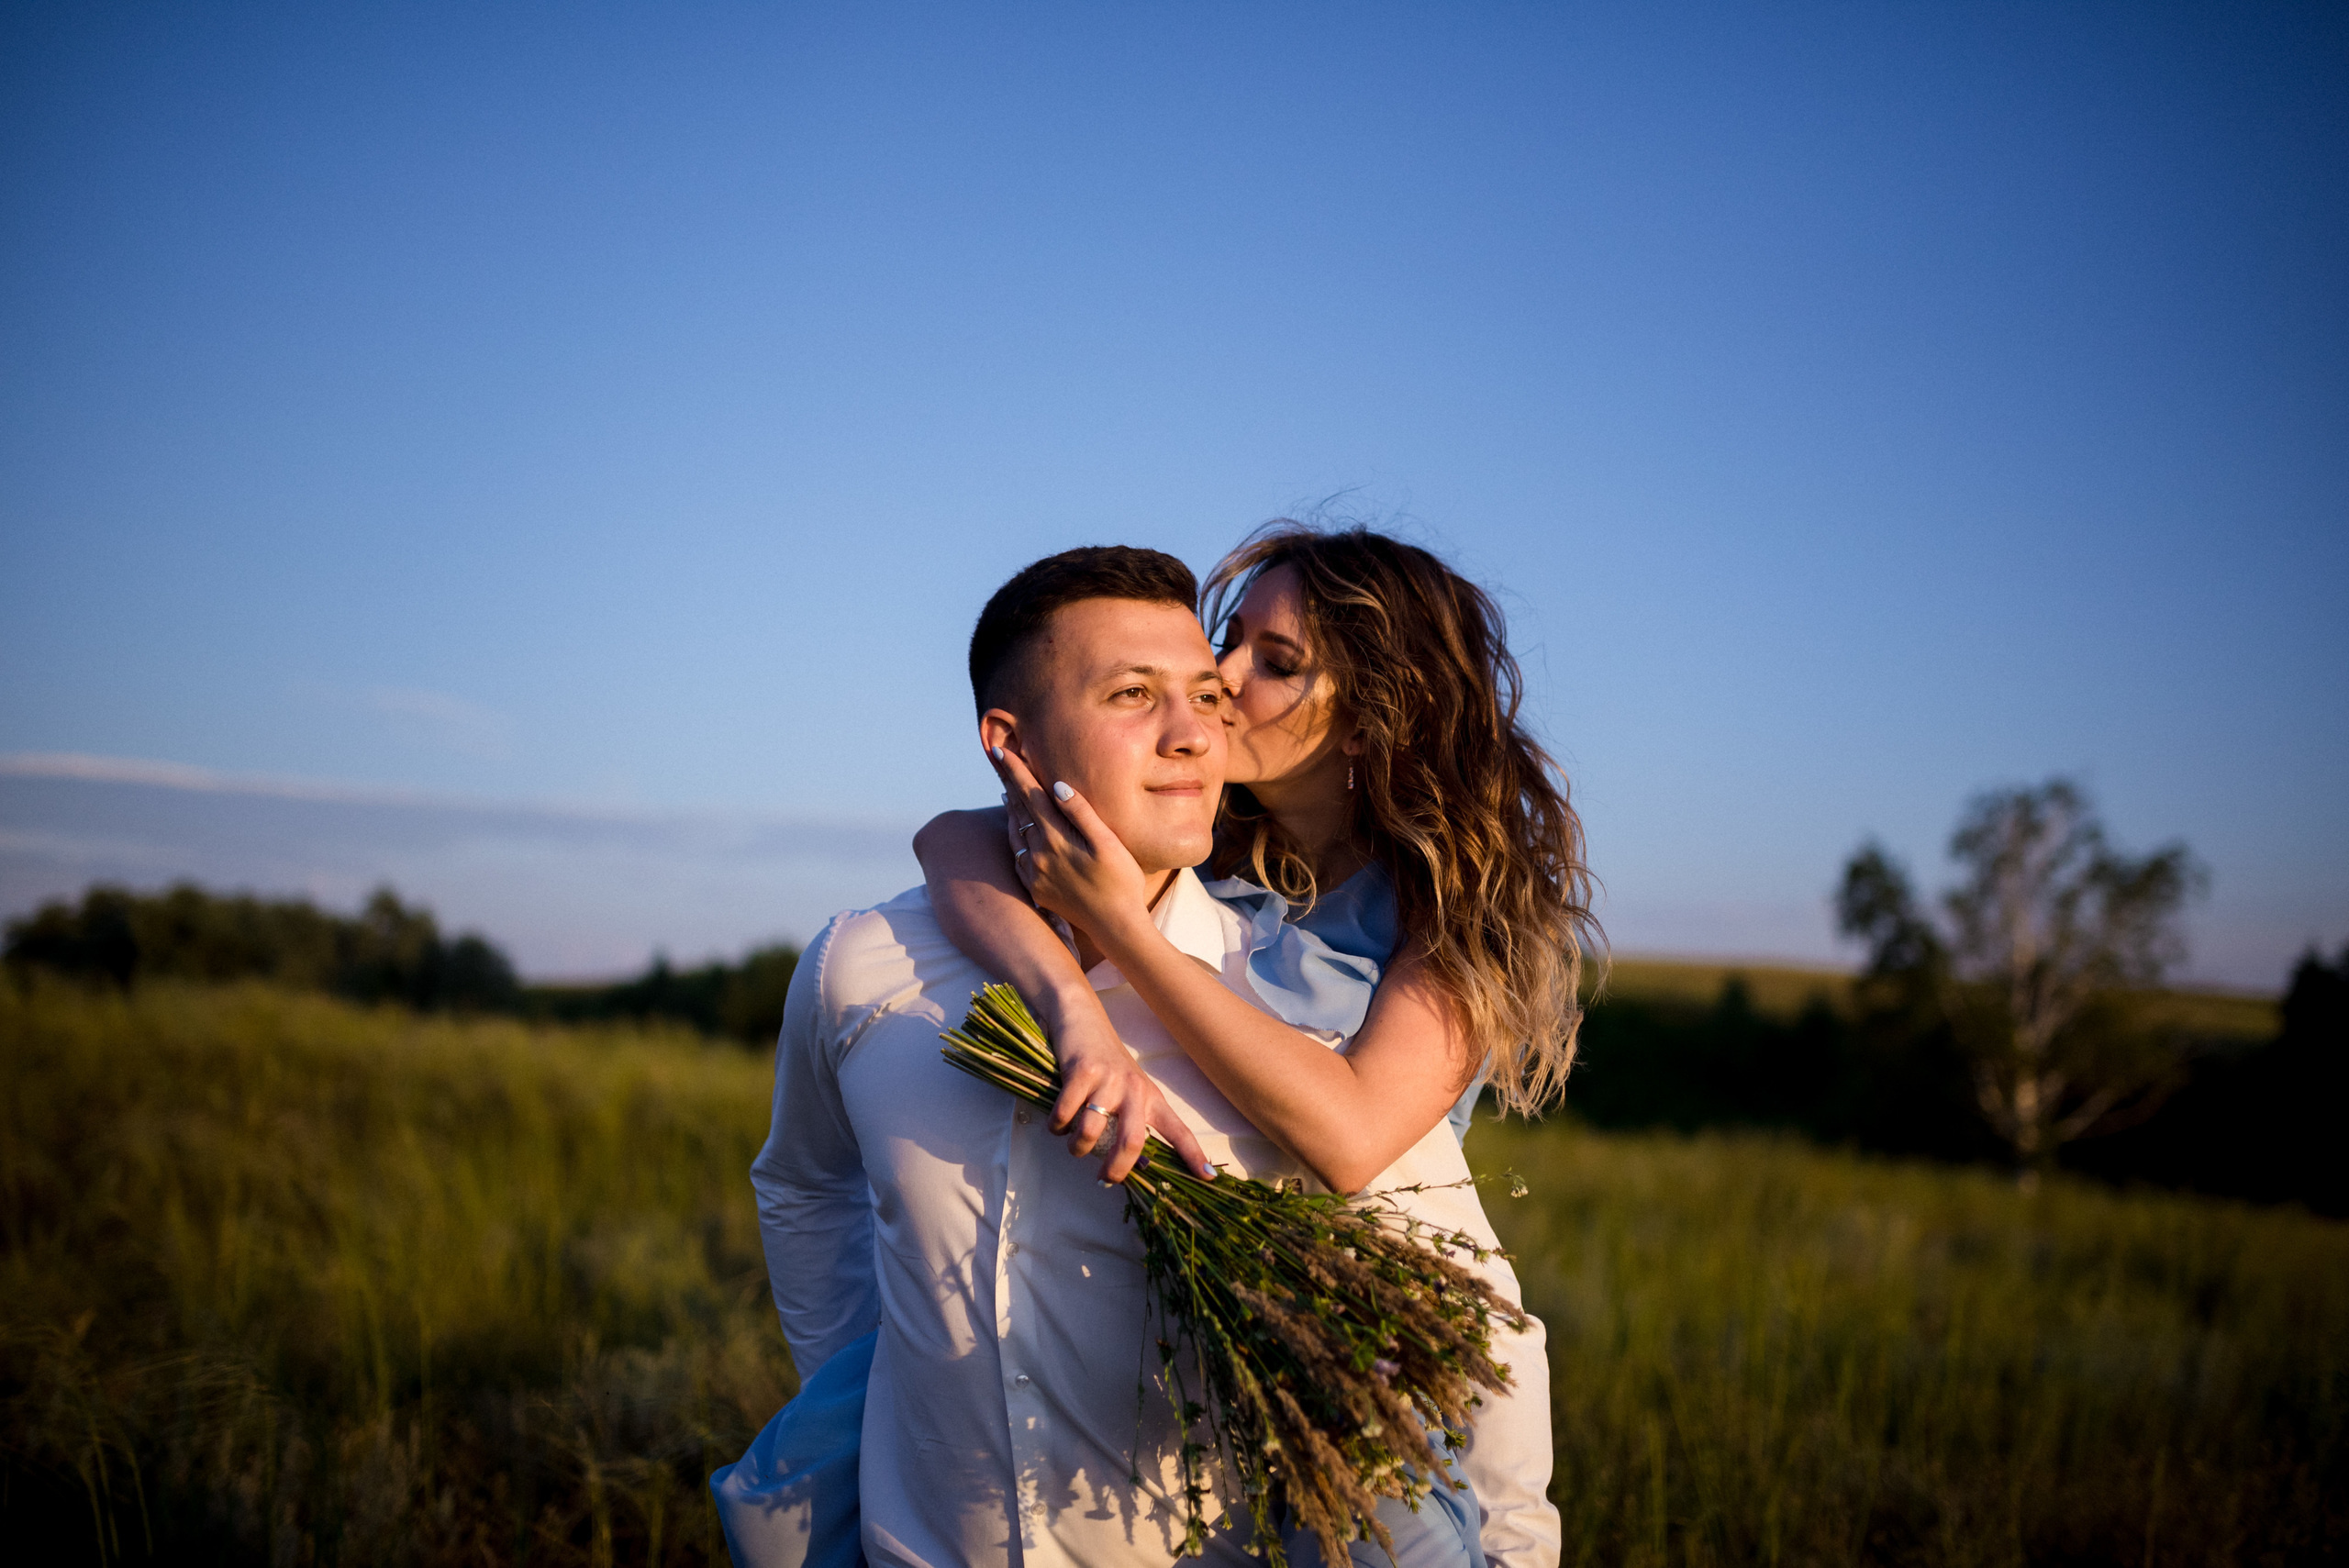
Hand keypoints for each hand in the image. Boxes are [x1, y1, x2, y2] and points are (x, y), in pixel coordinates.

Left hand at [989, 747, 1153, 944]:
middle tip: (999, 759)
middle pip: (1018, 810)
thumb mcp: (1108, 843)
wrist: (1115, 927)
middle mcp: (1038, 855)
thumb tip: (1056, 786)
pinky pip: (1017, 856)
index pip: (1030, 795)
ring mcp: (1034, 874)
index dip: (1015, 770)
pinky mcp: (1036, 889)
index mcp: (1056, 839)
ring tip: (1008, 791)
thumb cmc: (1121, 882)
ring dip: (1011, 810)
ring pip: (1015, 833)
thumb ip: (1081, 813)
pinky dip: (1015, 837)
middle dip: (1009, 783)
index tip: (1000, 750)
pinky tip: (1018, 832)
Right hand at [1034, 987, 1216, 1183]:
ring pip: (1092, 1133)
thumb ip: (1130, 1121)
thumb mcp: (1127, 1090)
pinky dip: (1057, 1127)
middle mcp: (1135, 1090)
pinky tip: (1058, 1124)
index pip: (1178, 1131)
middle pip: (1132, 1143)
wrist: (1082, 1018)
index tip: (1207, 1177)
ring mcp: (1108, 1081)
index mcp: (1151, 1097)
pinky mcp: (1082, 1073)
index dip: (1193, 1155)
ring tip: (1074, 1146)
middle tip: (1105, 1180)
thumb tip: (1130, 1166)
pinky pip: (1065, 1116)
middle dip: (1116, 1170)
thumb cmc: (1105, 1062)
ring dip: (1078, 1148)